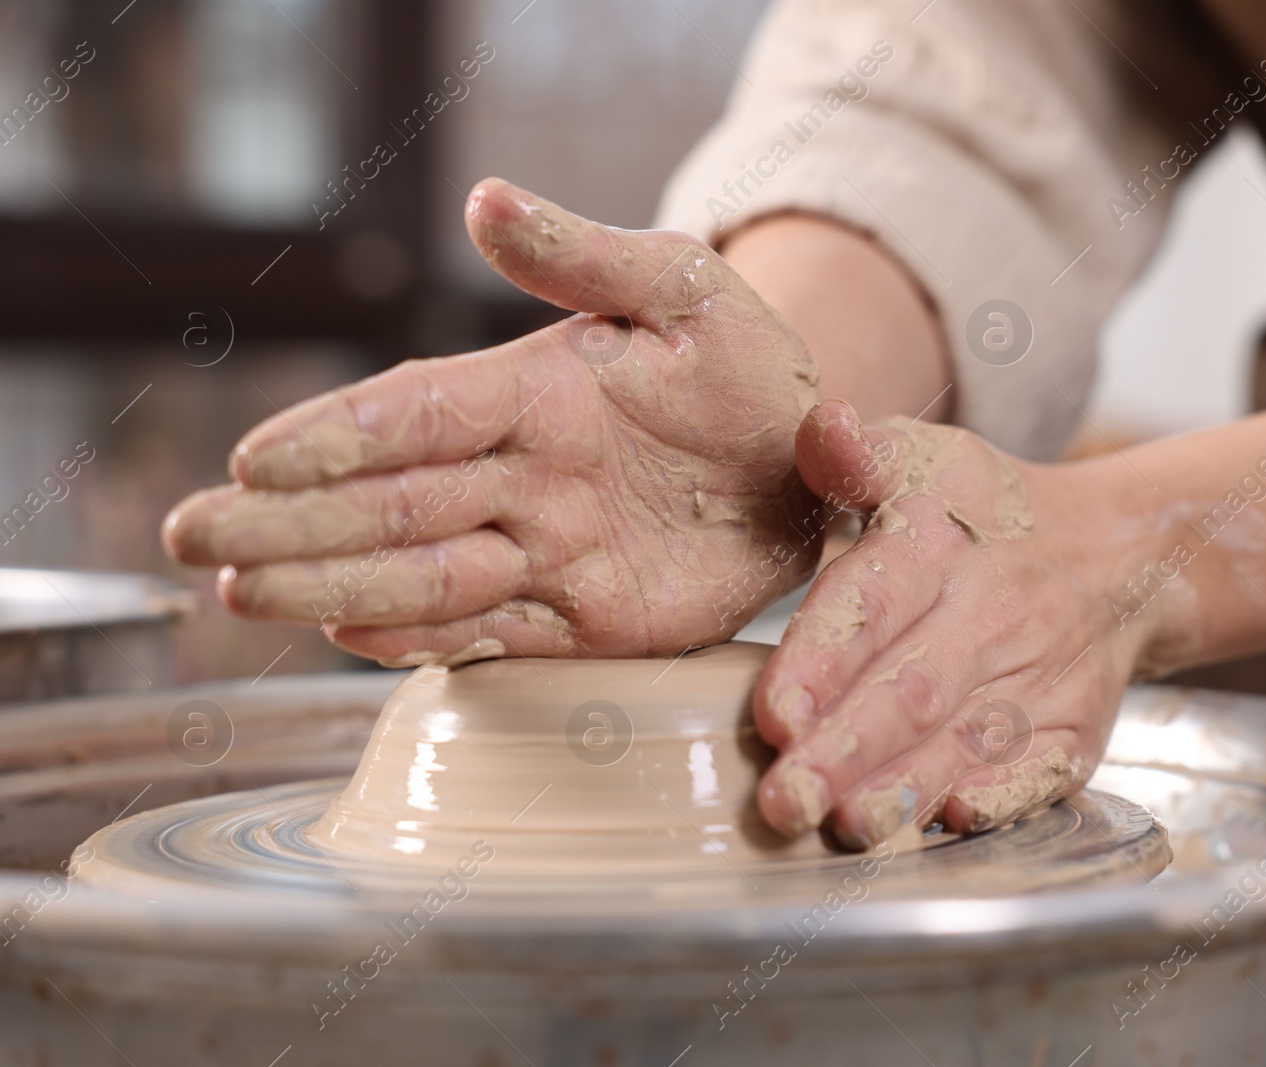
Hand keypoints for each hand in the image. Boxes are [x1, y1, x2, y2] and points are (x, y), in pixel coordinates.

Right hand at [163, 179, 822, 662]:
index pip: (419, 410)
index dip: (338, 435)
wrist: (812, 468)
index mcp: (536, 389)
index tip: (256, 457)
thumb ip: (586, 255)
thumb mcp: (686, 292)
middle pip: (389, 499)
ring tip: (240, 594)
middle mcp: (522, 472)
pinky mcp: (583, 618)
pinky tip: (345, 635)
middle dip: (289, 519)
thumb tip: (484, 202)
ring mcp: (546, 549)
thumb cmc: (755, 368)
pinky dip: (419, 638)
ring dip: (329, 582)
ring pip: (421, 571)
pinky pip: (489, 630)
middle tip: (190, 538)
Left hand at [752, 400, 1165, 843]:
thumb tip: (822, 426)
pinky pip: (1040, 772)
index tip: (773, 712)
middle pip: (912, 691)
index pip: (874, 603)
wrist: (1115, 555)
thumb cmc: (984, 512)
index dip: (823, 661)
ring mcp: (1038, 680)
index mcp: (939, 545)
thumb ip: (856, 455)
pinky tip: (952, 823)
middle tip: (783, 801)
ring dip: (904, 790)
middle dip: (845, 752)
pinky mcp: (1073, 731)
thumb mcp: (923, 458)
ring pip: (965, 742)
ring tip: (843, 828)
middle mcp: (992, 616)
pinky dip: (1001, 799)